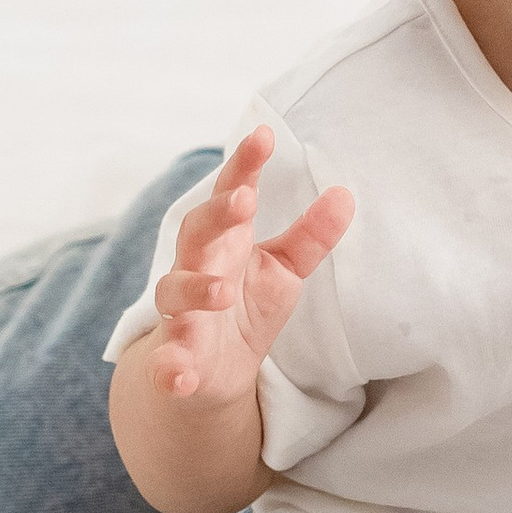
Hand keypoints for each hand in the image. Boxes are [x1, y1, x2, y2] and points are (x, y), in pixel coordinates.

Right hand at [141, 123, 354, 410]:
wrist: (210, 375)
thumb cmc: (243, 307)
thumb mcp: (283, 270)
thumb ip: (310, 235)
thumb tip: (346, 193)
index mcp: (226, 241)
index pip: (231, 194)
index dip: (244, 164)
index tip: (263, 136)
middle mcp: (196, 268)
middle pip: (196, 231)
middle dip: (216, 214)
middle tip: (244, 201)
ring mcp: (181, 314)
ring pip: (174, 292)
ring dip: (195, 289)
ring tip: (223, 293)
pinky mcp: (175, 359)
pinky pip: (165, 363)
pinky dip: (168, 370)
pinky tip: (179, 377)